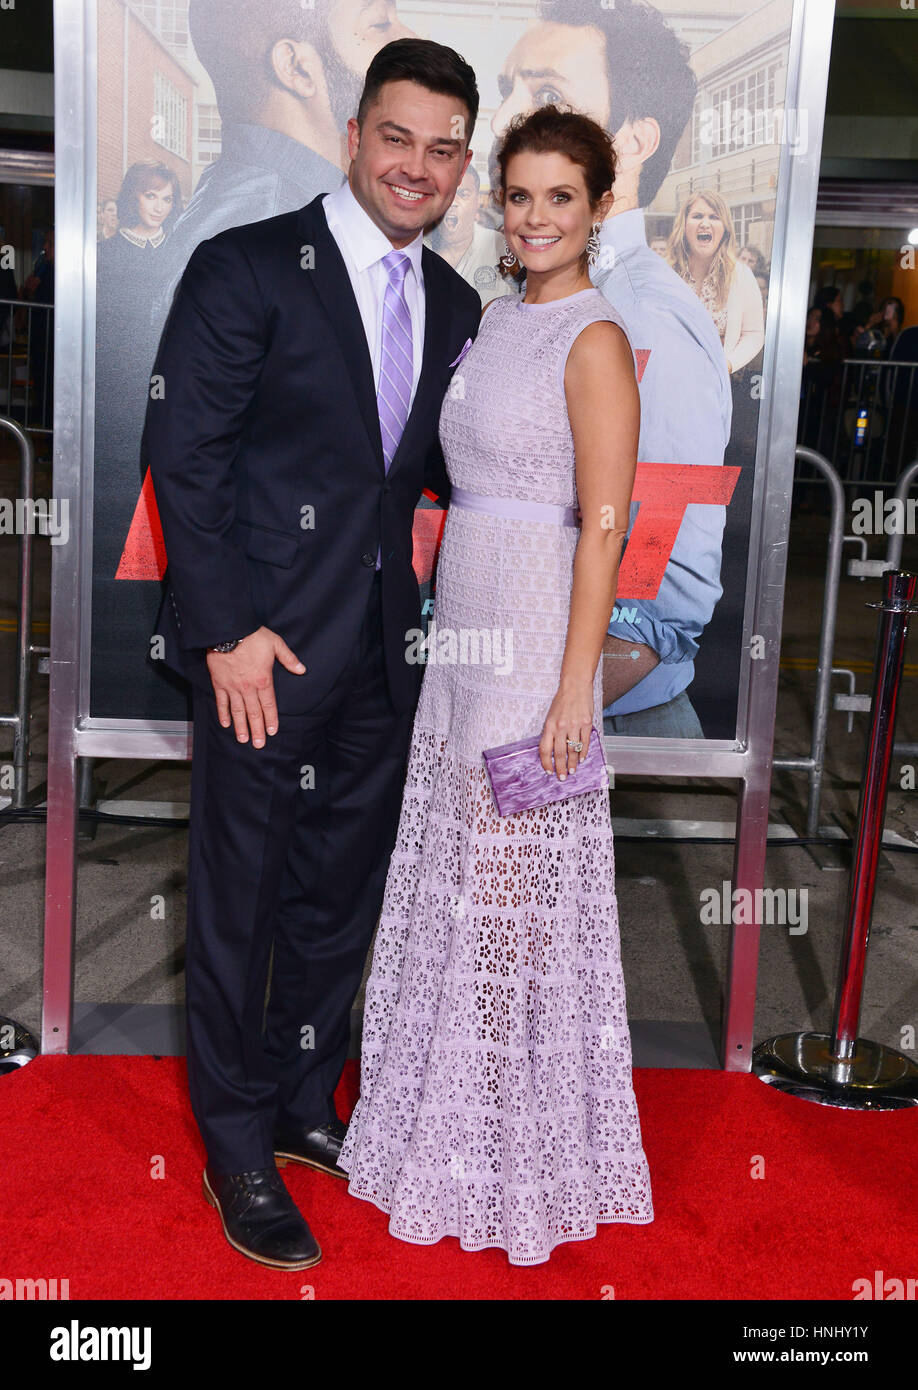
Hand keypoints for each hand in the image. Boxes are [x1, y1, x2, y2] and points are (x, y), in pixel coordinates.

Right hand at [206, 626, 304, 746]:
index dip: (271, 719)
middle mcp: (248, 688)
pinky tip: (226, 724)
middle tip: (259, 744)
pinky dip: (223, 714)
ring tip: (243, 740)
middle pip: (254, 713)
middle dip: (257, 730)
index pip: (269, 705)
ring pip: (237, 711)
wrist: (227, 631)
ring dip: (241, 727)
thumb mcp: (276, 644)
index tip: (272, 732)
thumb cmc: (252, 636)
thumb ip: (289, 659)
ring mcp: (232, 687)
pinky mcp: (219, 683)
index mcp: (263, 680)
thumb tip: (302, 670)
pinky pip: (221, 702)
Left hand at [539, 680, 592, 780]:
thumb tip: (552, 751)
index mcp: (549, 725)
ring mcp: (574, 725)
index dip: (546, 763)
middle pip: (560, 753)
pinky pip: (584, 743)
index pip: (545, 749)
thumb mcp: (550, 716)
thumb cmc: (562, 701)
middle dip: (560, 768)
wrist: (575, 686)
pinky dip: (583, 753)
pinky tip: (581, 759)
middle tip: (562, 777)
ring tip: (572, 771)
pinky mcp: (586, 723)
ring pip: (573, 750)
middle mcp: (561, 727)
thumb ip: (550, 732)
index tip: (549, 771)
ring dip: (572, 764)